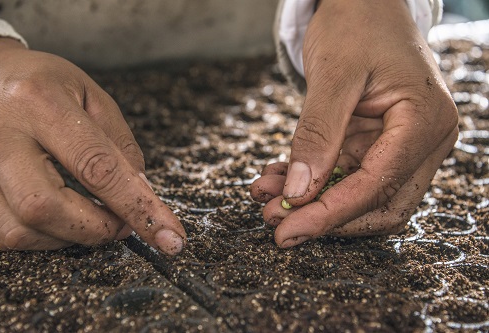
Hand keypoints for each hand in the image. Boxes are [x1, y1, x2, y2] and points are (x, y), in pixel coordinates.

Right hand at [0, 38, 185, 253]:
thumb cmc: (44, 83)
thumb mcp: (92, 96)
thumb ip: (120, 145)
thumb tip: (142, 194)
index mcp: (39, 102)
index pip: (96, 166)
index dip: (138, 207)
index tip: (169, 236)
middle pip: (45, 206)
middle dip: (96, 228)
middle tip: (123, 224)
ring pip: (18, 229)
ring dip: (69, 237)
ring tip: (92, 216)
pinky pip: (1, 233)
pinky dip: (42, 236)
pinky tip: (62, 217)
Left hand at [251, 0, 457, 246]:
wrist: (365, 4)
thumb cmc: (358, 25)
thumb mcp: (333, 74)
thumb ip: (317, 135)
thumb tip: (298, 193)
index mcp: (424, 121)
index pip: (377, 185)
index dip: (330, 215)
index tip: (287, 231)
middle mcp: (423, 140)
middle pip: (379, 204)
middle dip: (325, 219)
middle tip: (275, 222)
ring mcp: (403, 145)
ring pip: (360, 196)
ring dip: (314, 203)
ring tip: (266, 197)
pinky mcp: (380, 144)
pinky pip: (348, 176)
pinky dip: (314, 183)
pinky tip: (277, 179)